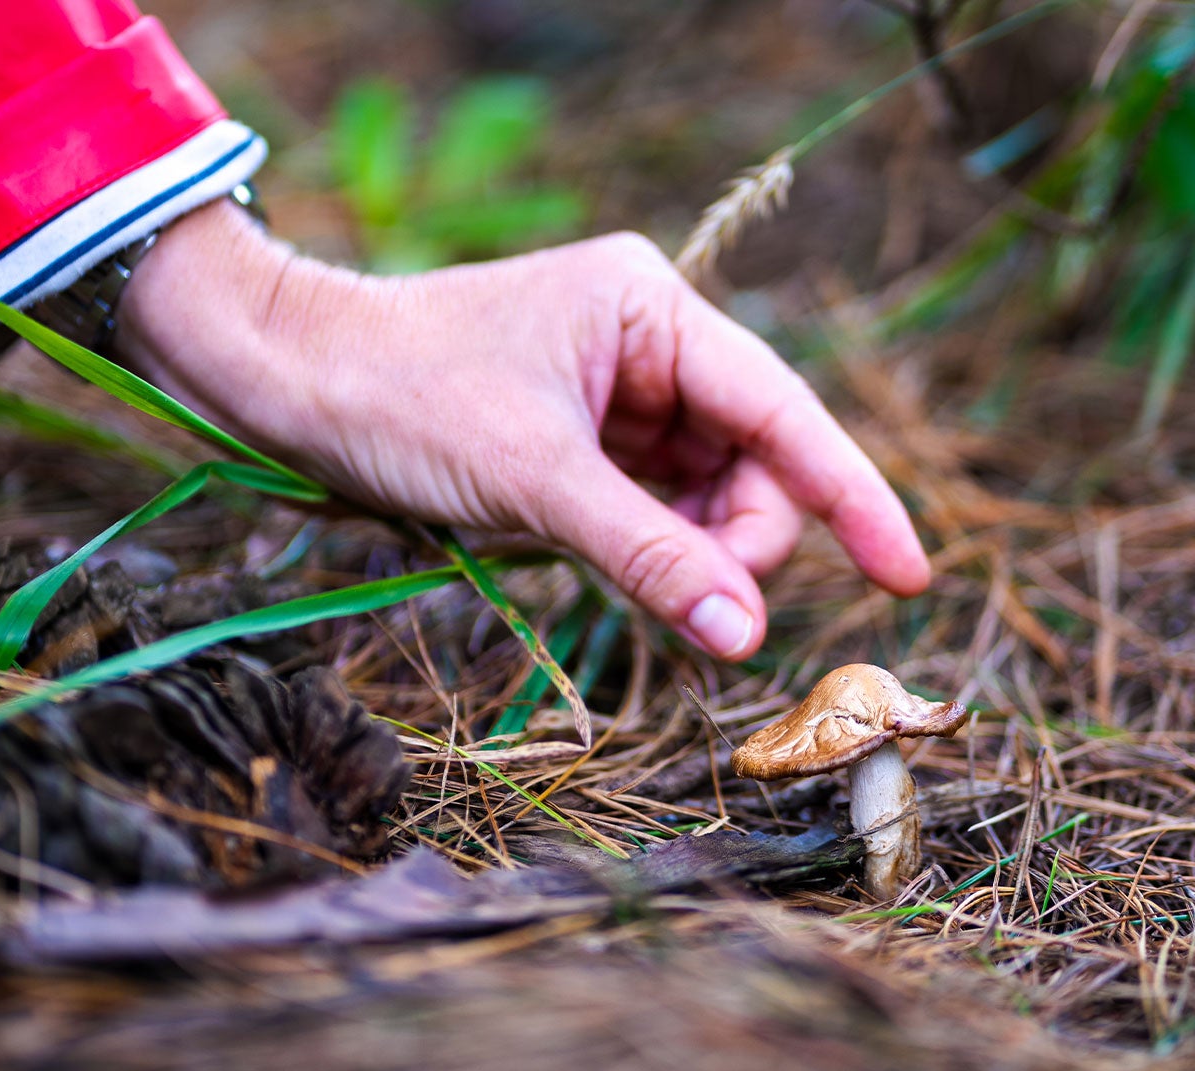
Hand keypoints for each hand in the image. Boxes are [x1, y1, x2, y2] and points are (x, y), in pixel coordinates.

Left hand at [115, 200, 929, 660]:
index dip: (851, 496)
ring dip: (690, 553)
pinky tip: (611, 565)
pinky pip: (651, 510)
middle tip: (693, 602)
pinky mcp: (582, 441)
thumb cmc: (400, 397)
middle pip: (752, 465)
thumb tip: (746, 637)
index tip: (909, 575)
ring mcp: (615, 395)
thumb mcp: (532, 480)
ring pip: (705, 497)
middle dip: (738, 541)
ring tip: (624, 575)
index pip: (781, 412)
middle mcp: (647, 344)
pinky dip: (649, 551)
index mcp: (651, 310)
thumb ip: (648, 555)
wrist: (285, 379)